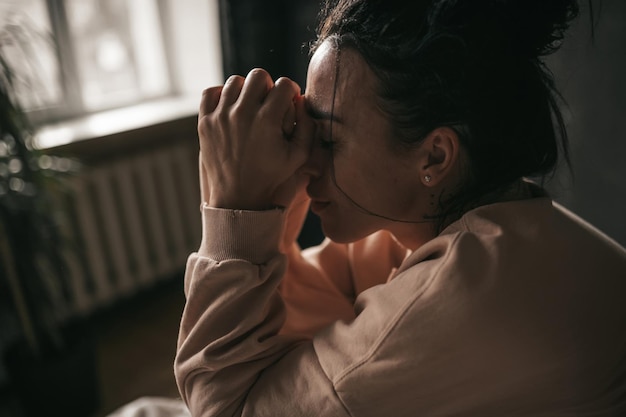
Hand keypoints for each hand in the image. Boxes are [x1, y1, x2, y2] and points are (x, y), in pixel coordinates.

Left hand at [198, 68, 313, 209]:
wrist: (238, 198)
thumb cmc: (272, 176)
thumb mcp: (299, 156)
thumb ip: (308, 126)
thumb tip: (302, 101)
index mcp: (267, 120)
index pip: (285, 85)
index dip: (291, 92)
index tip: (289, 103)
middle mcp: (242, 114)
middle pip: (259, 76)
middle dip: (269, 86)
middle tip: (269, 103)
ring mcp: (220, 117)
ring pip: (235, 82)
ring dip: (246, 91)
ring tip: (250, 107)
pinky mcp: (205, 122)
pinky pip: (211, 92)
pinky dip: (221, 95)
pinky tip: (230, 107)